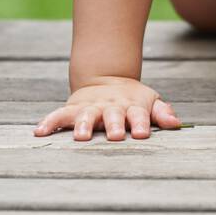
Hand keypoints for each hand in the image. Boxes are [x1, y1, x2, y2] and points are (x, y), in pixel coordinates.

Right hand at [33, 78, 180, 141]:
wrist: (106, 78)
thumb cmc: (132, 99)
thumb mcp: (149, 101)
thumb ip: (161, 113)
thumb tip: (176, 124)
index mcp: (131, 107)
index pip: (139, 115)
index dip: (141, 123)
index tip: (141, 134)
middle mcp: (110, 107)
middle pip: (112, 116)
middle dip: (113, 125)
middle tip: (114, 136)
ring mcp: (90, 107)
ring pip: (85, 115)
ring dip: (83, 125)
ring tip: (80, 137)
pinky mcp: (73, 108)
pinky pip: (59, 115)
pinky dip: (49, 122)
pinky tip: (39, 132)